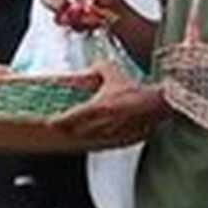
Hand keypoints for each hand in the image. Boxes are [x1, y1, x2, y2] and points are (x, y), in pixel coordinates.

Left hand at [46, 61, 164, 143]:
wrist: (157, 104)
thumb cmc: (135, 90)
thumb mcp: (114, 74)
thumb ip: (100, 68)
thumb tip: (93, 66)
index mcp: (98, 108)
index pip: (72, 117)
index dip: (59, 121)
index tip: (50, 122)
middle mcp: (102, 123)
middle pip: (78, 131)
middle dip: (68, 129)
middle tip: (61, 127)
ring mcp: (112, 132)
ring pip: (90, 138)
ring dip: (82, 135)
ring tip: (77, 132)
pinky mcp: (122, 138)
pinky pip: (106, 141)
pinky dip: (99, 139)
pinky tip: (98, 136)